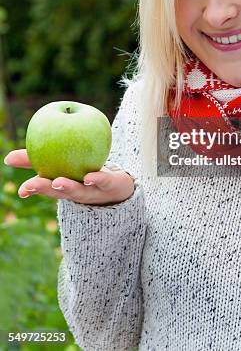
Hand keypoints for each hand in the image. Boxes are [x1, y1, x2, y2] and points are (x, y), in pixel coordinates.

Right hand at [4, 149, 135, 205]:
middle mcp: (77, 191)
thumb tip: (7, 158)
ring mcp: (94, 190)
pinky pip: (103, 181)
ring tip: (58, 182)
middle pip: (59, 192)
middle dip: (45, 189)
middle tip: (31, 185)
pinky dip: (96, 179)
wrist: (120, 186)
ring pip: (80, 190)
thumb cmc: (85, 173)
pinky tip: (89, 176)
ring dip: (68, 187)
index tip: (21, 190)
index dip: (33, 188)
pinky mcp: (111, 184)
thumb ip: (38, 158)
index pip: (46, 187)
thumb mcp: (62, 163)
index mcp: (64, 186)